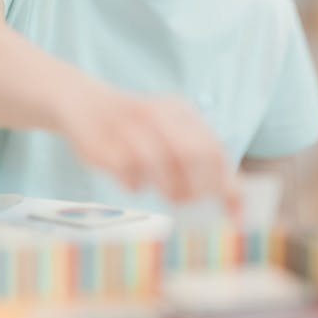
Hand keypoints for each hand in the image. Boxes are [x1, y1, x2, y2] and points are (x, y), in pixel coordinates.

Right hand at [59, 79, 241, 217]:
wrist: (83, 102)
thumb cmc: (137, 127)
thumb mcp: (170, 126)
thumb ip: (201, 156)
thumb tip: (235, 199)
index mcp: (179, 110)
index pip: (214, 150)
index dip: (227, 186)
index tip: (235, 216)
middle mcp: (156, 114)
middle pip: (191, 156)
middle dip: (197, 188)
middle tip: (191, 201)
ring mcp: (128, 130)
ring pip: (161, 169)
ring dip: (168, 189)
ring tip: (166, 191)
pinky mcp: (103, 148)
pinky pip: (130, 179)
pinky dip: (136, 185)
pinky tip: (132, 177)